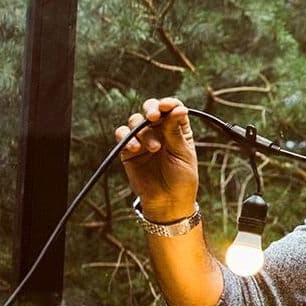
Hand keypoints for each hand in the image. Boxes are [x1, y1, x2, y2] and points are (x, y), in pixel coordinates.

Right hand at [115, 96, 198, 222]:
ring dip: (143, 131)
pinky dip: (126, 138)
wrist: (168, 202)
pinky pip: (122, 136)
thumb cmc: (181, 179)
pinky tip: (135, 149)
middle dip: (151, 109)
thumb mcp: (183, 154)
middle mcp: (159, 131)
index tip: (167, 106)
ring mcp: (143, 139)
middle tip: (154, 117)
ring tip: (154, 148)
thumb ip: (175, 132)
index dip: (168, 104)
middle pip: (151, 109)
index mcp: (177, 129)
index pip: (172, 109)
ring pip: (136, 121)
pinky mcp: (129, 150)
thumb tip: (178, 108)